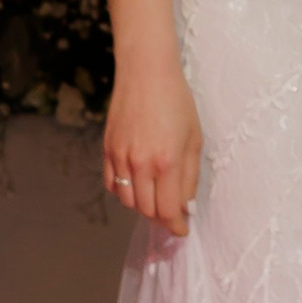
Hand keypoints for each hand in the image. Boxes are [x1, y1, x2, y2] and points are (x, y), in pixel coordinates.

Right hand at [102, 69, 203, 236]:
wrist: (145, 73)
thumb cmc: (176, 101)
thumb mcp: (194, 138)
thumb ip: (189, 176)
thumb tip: (185, 204)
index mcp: (166, 161)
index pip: (168, 209)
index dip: (176, 225)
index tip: (182, 230)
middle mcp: (140, 163)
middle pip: (146, 210)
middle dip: (161, 218)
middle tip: (172, 214)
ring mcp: (120, 157)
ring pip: (127, 201)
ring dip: (143, 207)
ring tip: (156, 199)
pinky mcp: (107, 150)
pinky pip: (113, 184)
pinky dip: (124, 192)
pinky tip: (137, 186)